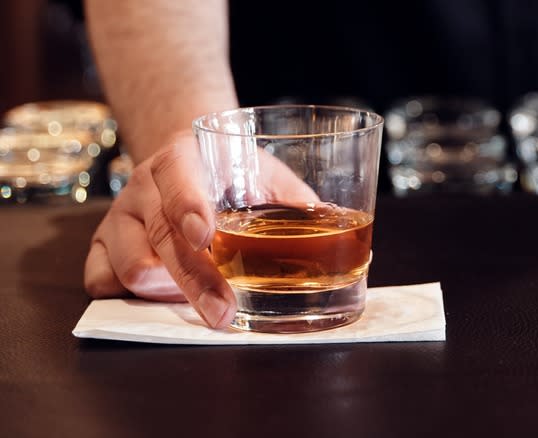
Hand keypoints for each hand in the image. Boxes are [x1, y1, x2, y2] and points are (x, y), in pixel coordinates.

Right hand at [83, 132, 317, 327]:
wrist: (179, 156)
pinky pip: (101, 280)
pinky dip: (133, 297)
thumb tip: (334, 224)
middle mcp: (143, 187)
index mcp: (181, 160)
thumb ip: (294, 195)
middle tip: (224, 312)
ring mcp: (118, 216)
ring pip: (131, 268)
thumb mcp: (262, 170)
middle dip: (196, 283)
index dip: (189, 208)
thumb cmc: (228, 169)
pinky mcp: (102, 242)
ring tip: (199, 294)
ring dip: (168, 292)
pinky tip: (163, 294)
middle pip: (161, 241)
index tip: (208, 237)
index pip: (177, 181)